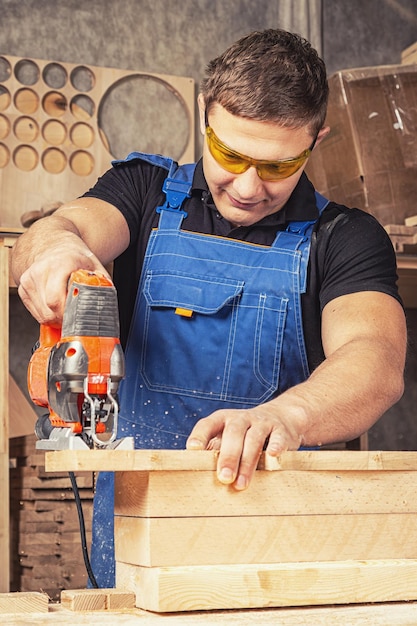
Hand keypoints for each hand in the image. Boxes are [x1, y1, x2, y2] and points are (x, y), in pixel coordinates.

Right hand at [16, 233, 108, 325]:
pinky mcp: (23, 287)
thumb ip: (101, 285)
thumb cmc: (75, 256)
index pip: (56, 300)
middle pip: (48, 312)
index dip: (68, 316)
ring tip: (67, 308)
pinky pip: (35, 312)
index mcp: (60, 264)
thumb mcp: (94, 266)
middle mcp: (41, 271)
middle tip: (76, 318)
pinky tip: (56, 305)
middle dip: (64, 320)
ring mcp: (29, 279)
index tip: (79, 320)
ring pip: (41, 315)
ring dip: (56, 319)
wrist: (54, 245)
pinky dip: (47, 314)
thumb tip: (107, 304)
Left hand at [186, 403, 303, 489]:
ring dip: (247, 462)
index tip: (193, 449)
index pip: (208, 424)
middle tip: (224, 478)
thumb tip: (198, 476)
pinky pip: (277, 437)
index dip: (200, 436)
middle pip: (233, 434)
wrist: (281, 417)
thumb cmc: (245, 435)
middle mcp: (241, 419)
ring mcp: (261, 423)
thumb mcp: (228, 438)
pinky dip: (275, 446)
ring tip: (241, 484)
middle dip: (228, 457)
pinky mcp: (280, 430)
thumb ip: (215, 452)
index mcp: (223, 419)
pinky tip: (272, 456)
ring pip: (253, 439)